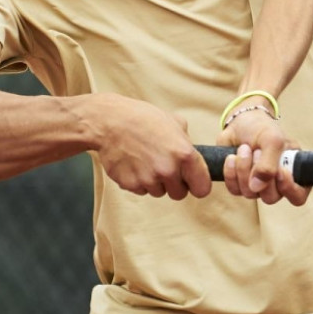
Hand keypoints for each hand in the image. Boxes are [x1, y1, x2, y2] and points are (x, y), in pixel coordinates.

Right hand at [93, 93, 211, 200]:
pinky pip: (140, 190)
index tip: (192, 181)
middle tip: (164, 167)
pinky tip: (133, 163)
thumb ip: (187, 142)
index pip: (202, 189)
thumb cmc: (143, 118)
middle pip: (179, 194)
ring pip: (158, 192)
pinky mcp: (131, 184)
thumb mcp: (174, 122)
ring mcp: (148, 179)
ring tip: (145, 160)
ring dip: (155, 182)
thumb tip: (193, 155)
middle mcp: (168, 170)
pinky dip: (138, 181)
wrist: (110, 122)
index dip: (198, 185)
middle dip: (174, 184)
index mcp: (185, 154)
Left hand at [216, 105, 310, 205]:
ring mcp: (258, 186)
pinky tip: (232, 157)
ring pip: (250, 193)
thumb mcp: (272, 140)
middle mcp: (277, 184)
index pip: (298, 196)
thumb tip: (256, 186)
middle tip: (257, 151)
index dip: (289, 189)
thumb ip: (269, 164)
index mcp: (293, 173)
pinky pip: (234, 189)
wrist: (240, 122)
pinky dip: (231, 172)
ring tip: (245, 148)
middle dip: (261, 173)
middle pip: (271, 197)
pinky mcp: (239, 184)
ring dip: (244, 169)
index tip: (280, 171)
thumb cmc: (263, 129)